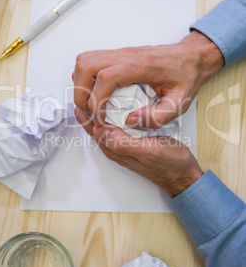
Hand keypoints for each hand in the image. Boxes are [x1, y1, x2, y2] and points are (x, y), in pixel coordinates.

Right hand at [73, 30, 223, 127]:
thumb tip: (131, 121)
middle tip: (91, 113)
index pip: (106, 78)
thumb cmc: (186, 77)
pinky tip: (96, 93)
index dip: (97, 101)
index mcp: (142, 65)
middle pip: (86, 66)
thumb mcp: (181, 102)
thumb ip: (158, 116)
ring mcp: (120, 52)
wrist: (191, 57)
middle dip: (81, 94)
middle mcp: (127, 55)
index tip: (101, 118)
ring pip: (84, 61)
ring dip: (80, 85)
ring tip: (91, 105)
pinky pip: (90, 61)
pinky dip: (85, 78)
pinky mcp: (117, 55)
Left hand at [75, 107, 203, 196]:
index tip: (83, 96)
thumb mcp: (148, 151)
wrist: (184, 174)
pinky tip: (115, 108)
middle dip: (88, 111)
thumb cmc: (169, 164)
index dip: (86, 113)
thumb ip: (123, 143)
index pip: (94, 129)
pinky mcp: (133, 143)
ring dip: (98, 113)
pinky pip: (117, 127)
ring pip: (105, 126)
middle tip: (84, 92)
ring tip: (94, 97)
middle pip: (96, 127)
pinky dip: (112, 116)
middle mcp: (117, 148)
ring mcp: (125, 146)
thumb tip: (100, 131)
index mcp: (116, 150)